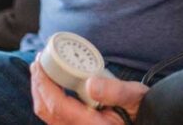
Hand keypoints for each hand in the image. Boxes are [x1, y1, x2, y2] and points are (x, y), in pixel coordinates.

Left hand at [30, 52, 147, 124]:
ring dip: (40, 93)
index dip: (44, 85)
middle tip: (36, 63)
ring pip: (48, 116)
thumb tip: (90, 83)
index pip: (58, 106)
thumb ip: (115, 91)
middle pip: (47, 112)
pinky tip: (49, 85)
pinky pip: (54, 117)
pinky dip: (47, 99)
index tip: (39, 65)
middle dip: (37, 86)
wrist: (146, 121)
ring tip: (39, 71)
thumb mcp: (134, 96)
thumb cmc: (140, 109)